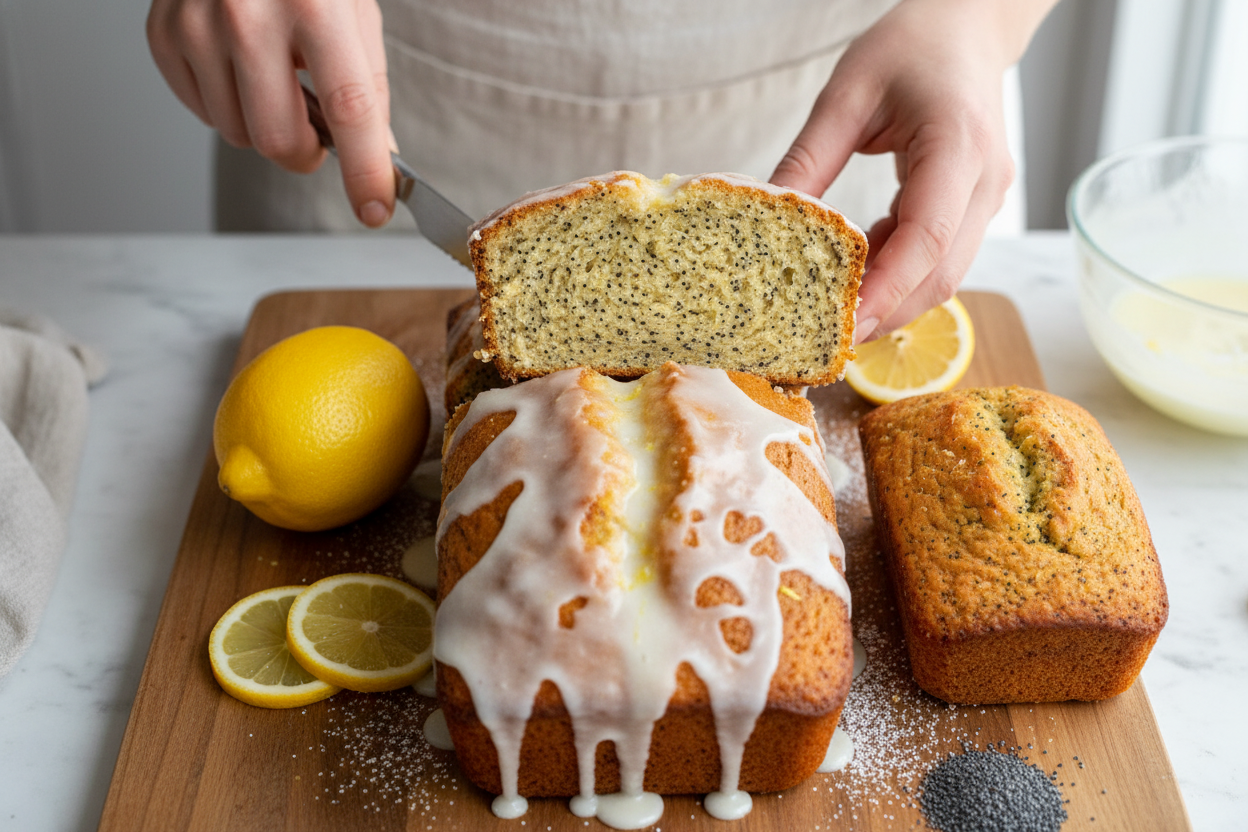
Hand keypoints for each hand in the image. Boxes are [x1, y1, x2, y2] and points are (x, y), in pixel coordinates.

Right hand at [147, 0, 395, 226]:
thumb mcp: (353, 11)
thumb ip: (367, 87)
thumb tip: (378, 159)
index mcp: (314, 5)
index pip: (349, 109)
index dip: (364, 169)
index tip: (374, 209)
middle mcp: (247, 15)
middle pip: (277, 139)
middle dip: (305, 154)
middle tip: (316, 136)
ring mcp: (196, 25)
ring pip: (238, 134)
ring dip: (264, 124)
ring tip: (273, 76)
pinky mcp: (162, 35)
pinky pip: (202, 112)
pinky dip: (227, 104)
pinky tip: (238, 64)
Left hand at [771, 0, 1055, 340]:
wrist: (968, 25)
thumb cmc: (911, 45)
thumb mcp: (846, 93)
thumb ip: (809, 158)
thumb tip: (771, 218)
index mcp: (958, 145)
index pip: (928, 237)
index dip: (888, 289)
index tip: (845, 324)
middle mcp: (985, 180)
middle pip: (942, 272)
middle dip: (887, 311)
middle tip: (828, 338)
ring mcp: (987, 196)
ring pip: (946, 274)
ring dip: (893, 299)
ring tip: (835, 310)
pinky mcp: (976, 205)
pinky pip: (940, 256)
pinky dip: (900, 273)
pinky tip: (859, 269)